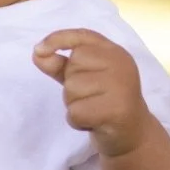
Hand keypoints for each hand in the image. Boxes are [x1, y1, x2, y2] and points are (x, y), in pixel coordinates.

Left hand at [32, 28, 150, 156]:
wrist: (132, 134)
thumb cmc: (103, 102)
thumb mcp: (82, 78)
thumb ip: (60, 65)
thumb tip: (37, 52)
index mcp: (113, 52)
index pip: (82, 36)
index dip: (57, 39)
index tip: (39, 50)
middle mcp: (120, 63)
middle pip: (72, 67)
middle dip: (71, 87)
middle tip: (92, 98)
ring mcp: (121, 86)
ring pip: (72, 90)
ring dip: (74, 105)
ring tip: (94, 109)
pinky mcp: (117, 109)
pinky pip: (76, 112)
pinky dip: (77, 121)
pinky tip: (94, 122)